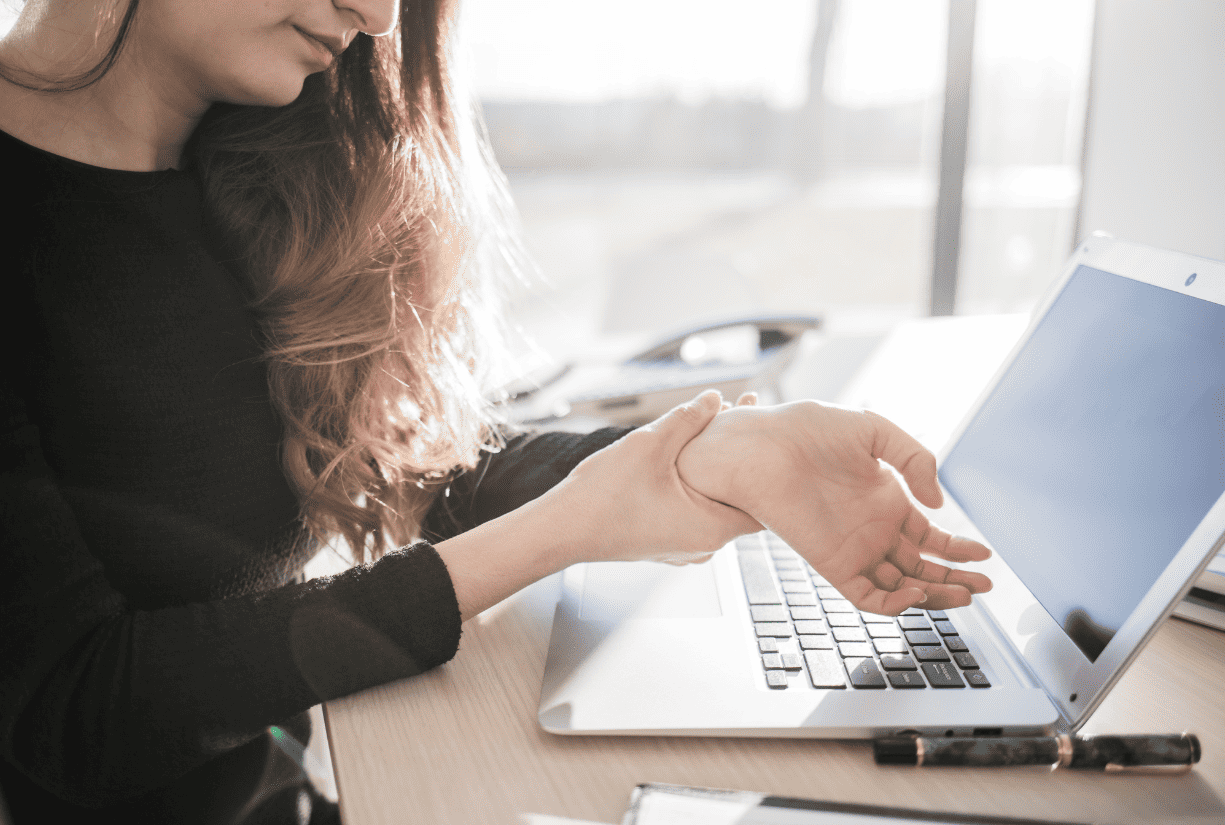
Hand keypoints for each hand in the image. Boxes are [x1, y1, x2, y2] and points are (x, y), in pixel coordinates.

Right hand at [548, 390, 759, 566]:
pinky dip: (694, 487)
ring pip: (713, 504)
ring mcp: (684, 547)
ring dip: (714, 471)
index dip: (766, 461)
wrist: (561, 530)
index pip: (765, 500)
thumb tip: (715, 398)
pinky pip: (692, 512)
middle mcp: (705, 545)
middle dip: (739, 459)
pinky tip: (683, 459)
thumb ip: (689, 419)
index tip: (762, 429)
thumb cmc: (604, 496)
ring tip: (713, 433)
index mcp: (713, 528)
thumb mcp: (651, 445)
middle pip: (739, 499)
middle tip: (741, 419)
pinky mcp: (664, 543)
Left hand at [675, 401, 991, 613]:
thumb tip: (938, 504)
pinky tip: (917, 591)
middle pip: (922, 568)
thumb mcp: (872, 431)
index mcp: (885, 501)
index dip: (959, 549)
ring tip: (966, 594)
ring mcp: (853, 548)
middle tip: (985, 585)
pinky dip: (894, 602)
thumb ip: (915, 458)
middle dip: (955, 579)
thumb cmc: (805, 429)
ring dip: (934, 595)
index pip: (930, 537)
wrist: (758, 444)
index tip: (986, 554)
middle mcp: (871, 530)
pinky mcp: (830, 562)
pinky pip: (867, 595)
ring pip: (901, 587)